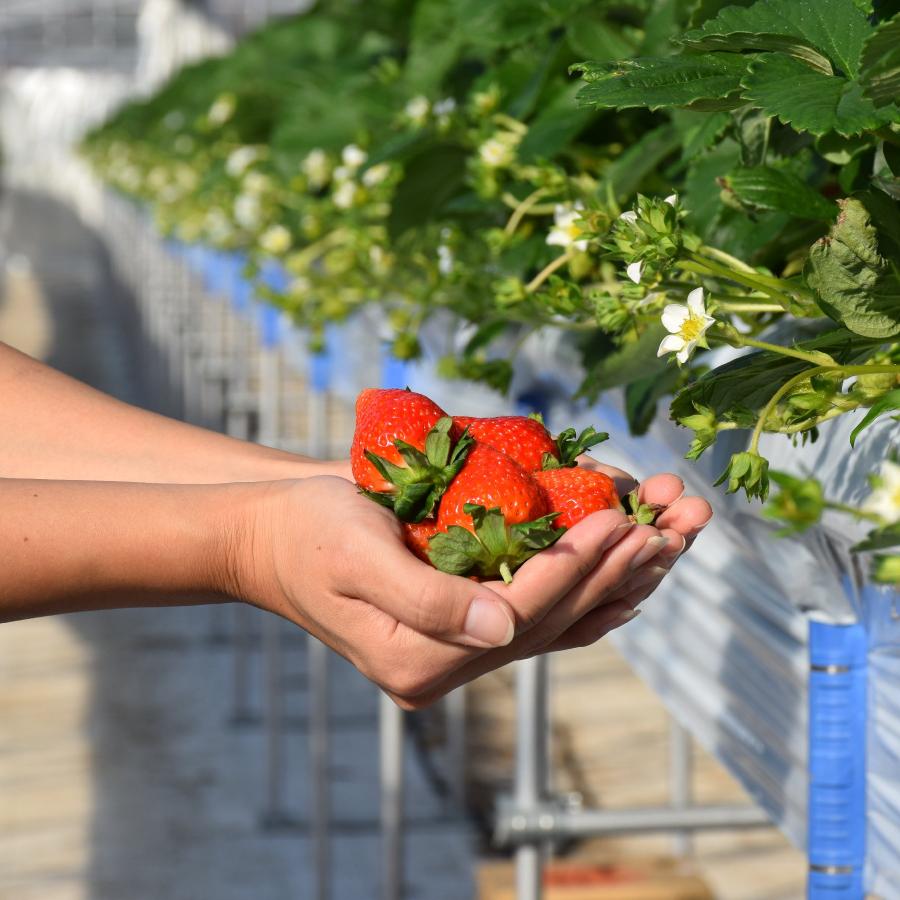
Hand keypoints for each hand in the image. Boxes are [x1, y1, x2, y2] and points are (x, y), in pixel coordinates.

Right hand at [234, 472, 709, 708]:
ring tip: (683, 529)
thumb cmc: (306, 534)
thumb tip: (501, 632)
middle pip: (558, 617)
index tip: (620, 520)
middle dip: (623, 565)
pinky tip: (641, 566)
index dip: (572, 567)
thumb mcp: (354, 559)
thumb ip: (424, 602)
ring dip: (628, 571)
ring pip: (567, 613)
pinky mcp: (473, 614)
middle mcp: (452, 660)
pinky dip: (597, 583)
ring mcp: (466, 641)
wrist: (277, 532)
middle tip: (681, 519)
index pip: (519, 615)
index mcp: (419, 661)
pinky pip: (549, 609)